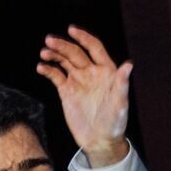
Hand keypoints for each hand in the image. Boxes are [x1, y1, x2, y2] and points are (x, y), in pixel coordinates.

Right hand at [37, 25, 132, 168]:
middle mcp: (91, 72)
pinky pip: (55, 76)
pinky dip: (48, 70)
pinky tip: (41, 67)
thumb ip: (122, 84)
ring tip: (44, 52)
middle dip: (63, 45)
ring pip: (64, 61)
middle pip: (75, 52)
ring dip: (54, 54)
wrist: (100, 141)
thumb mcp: (120, 104)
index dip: (84, 37)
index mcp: (106, 71)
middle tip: (50, 41)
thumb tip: (129, 65)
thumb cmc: (114, 123)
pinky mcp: (66, 91)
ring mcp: (78, 81)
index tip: (72, 30)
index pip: (94, 48)